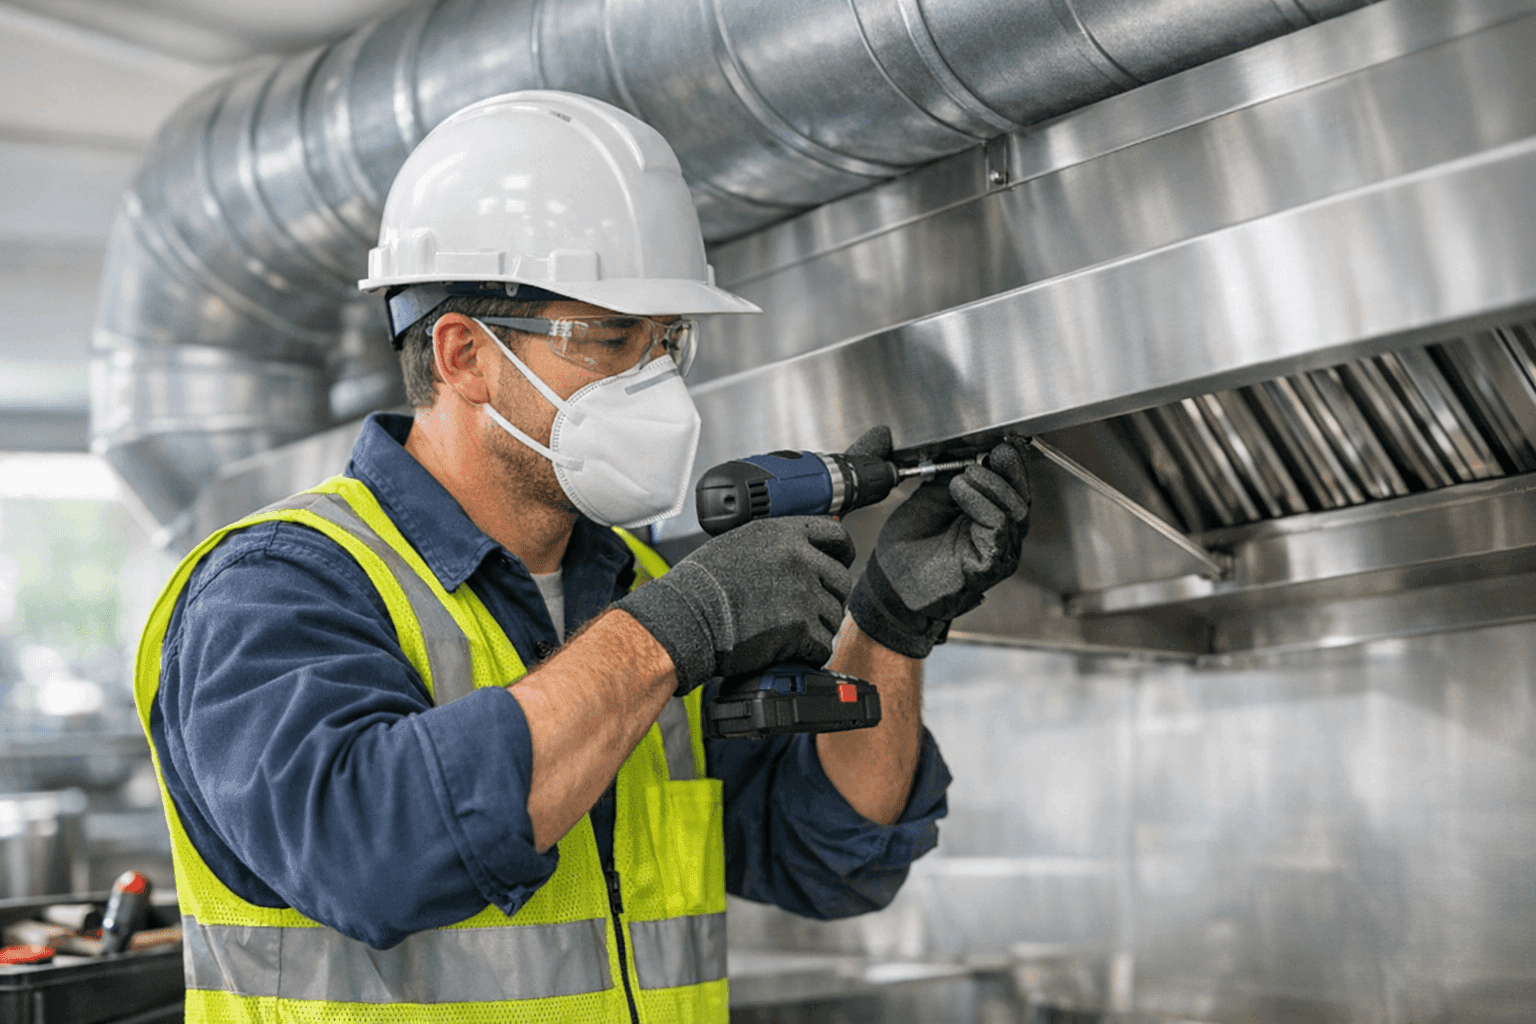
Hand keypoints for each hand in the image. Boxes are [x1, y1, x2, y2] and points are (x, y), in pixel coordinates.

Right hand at [616, 517, 854, 693]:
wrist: (687, 618)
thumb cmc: (701, 585)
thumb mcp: (739, 544)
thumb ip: (775, 544)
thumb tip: (800, 550)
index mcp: (784, 534)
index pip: (835, 536)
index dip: (842, 552)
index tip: (842, 561)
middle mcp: (798, 559)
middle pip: (841, 579)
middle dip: (830, 596)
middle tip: (812, 608)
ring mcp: (802, 593)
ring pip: (834, 615)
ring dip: (818, 627)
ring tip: (793, 632)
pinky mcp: (800, 627)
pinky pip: (822, 644)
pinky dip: (810, 651)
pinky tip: (793, 650)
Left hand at [846, 428, 1030, 657]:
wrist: (890, 580)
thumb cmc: (908, 546)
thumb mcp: (932, 497)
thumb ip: (953, 475)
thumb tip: (967, 447)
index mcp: (989, 518)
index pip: (1014, 487)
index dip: (1011, 463)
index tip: (1000, 441)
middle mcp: (1000, 536)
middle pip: (1022, 497)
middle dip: (1007, 470)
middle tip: (988, 453)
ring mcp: (999, 552)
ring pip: (1015, 510)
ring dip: (991, 485)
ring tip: (963, 476)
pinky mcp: (990, 566)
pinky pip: (998, 528)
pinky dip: (982, 504)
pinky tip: (960, 491)